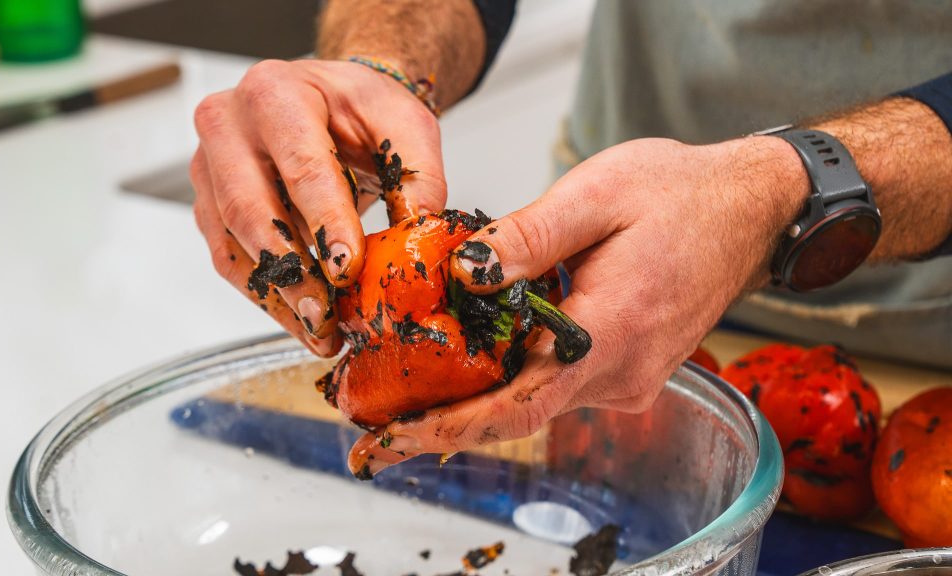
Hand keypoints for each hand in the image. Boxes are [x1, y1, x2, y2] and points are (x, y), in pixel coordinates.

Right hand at [190, 59, 444, 355]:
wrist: (325, 99)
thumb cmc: (358, 107)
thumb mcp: (403, 122)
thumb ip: (418, 172)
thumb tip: (418, 230)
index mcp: (276, 93)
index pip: (302, 166)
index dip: (325, 222)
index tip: (348, 269)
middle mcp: (228, 125)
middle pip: (250, 208)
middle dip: (292, 271)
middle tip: (328, 316)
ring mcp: (208, 166)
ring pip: (232, 242)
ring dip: (277, 295)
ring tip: (321, 331)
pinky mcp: (207, 203)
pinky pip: (227, 259)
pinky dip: (265, 296)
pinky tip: (300, 321)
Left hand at [348, 136, 808, 475]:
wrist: (751, 208)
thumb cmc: (681, 193)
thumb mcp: (596, 193)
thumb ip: (527, 238)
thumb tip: (463, 273)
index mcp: (613, 331)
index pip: (519, 404)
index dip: (451, 429)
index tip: (395, 441)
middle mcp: (623, 371)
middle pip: (518, 414)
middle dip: (443, 423)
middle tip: (373, 426)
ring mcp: (629, 376)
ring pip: (536, 401)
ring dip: (473, 401)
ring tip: (404, 394)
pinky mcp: (628, 368)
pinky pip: (559, 385)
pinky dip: (511, 380)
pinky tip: (471, 364)